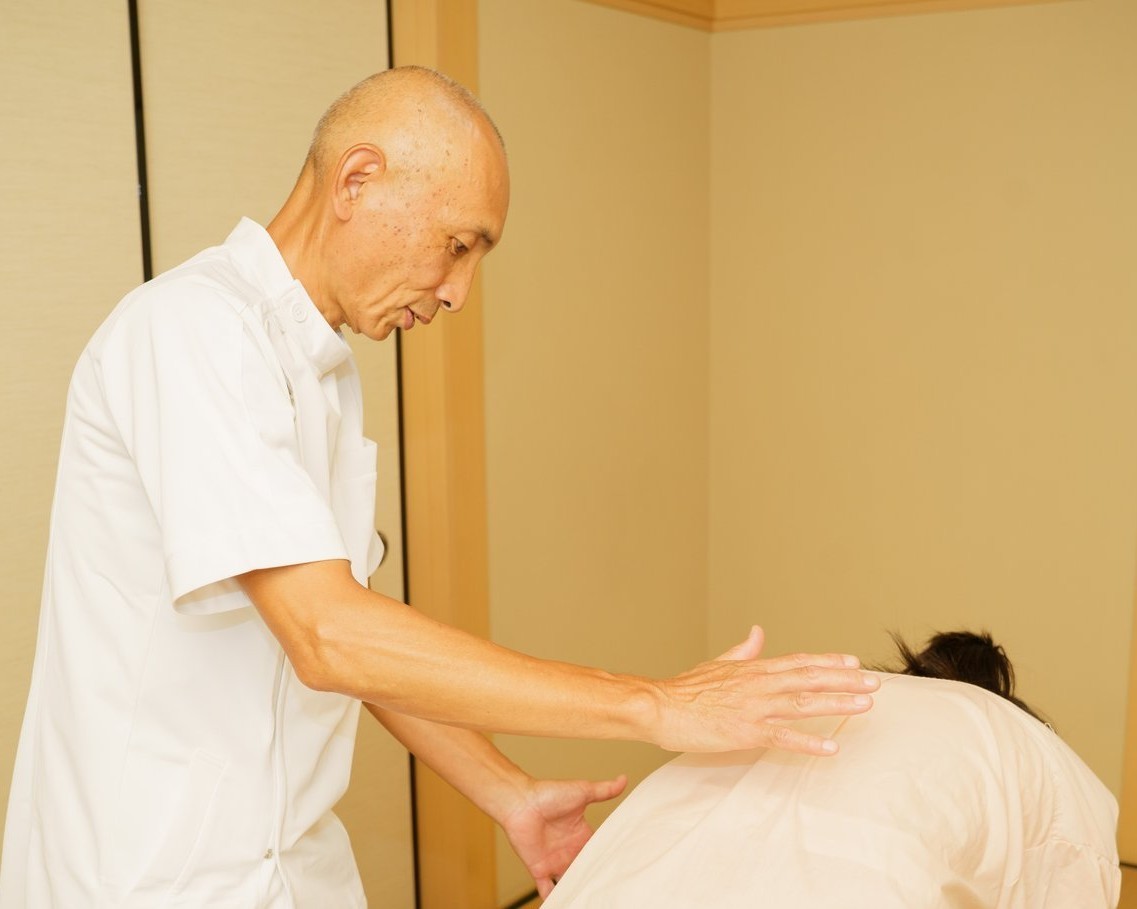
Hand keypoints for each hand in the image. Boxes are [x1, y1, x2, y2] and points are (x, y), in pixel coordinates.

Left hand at [500, 773, 627, 899]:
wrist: (521, 801)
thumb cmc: (549, 794)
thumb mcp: (582, 792)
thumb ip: (604, 791)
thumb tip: (624, 779)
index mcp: (581, 835)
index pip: (598, 852)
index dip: (609, 861)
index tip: (624, 871)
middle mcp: (569, 851)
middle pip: (586, 871)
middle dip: (596, 881)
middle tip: (612, 892)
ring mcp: (555, 862)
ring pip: (570, 883)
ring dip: (578, 892)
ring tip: (591, 902)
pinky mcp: (539, 870)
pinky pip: (547, 890)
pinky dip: (553, 901)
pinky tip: (564, 905)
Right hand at [654, 625, 877, 754]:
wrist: (659, 706)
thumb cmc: (685, 689)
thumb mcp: (717, 663)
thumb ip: (743, 650)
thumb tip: (758, 631)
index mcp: (753, 669)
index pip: (799, 662)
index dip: (828, 662)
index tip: (854, 663)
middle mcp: (759, 685)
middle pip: (809, 678)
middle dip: (844, 681)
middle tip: (874, 684)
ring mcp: (754, 708)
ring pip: (802, 704)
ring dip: (836, 704)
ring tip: (864, 706)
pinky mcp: (745, 732)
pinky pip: (782, 737)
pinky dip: (808, 742)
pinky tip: (830, 747)